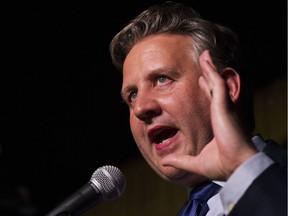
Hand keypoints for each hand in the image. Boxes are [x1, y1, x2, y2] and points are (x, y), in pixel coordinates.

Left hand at [163, 50, 256, 180]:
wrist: (234, 167)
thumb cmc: (220, 165)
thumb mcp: (195, 162)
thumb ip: (180, 160)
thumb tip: (165, 162)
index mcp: (216, 122)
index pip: (211, 100)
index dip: (206, 88)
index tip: (200, 80)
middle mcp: (221, 111)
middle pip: (213, 87)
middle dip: (208, 74)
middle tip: (203, 61)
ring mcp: (223, 106)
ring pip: (215, 81)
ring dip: (209, 67)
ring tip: (204, 55)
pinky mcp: (224, 104)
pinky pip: (217, 82)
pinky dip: (211, 70)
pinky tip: (206, 59)